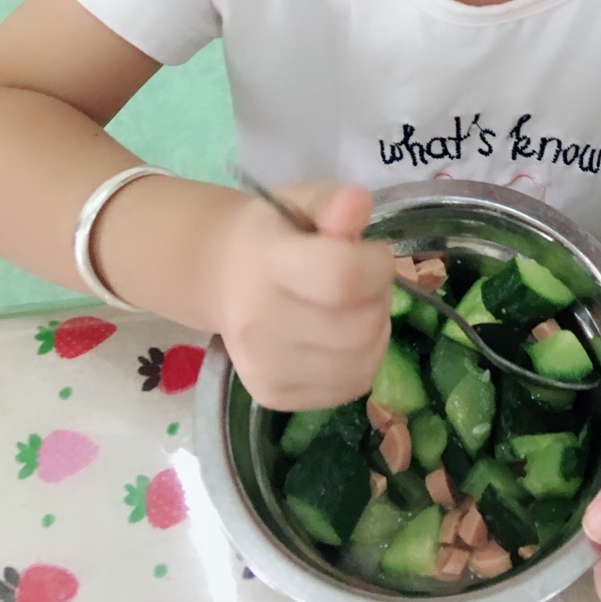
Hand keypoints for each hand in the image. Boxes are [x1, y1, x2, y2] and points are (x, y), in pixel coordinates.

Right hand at [208, 181, 394, 411]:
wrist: (223, 277)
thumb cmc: (275, 233)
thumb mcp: (302, 203)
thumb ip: (333, 204)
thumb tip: (358, 204)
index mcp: (266, 264)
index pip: (342, 277)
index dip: (376, 265)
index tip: (372, 253)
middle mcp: (258, 323)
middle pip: (359, 326)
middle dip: (378, 299)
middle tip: (361, 282)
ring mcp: (264, 367)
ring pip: (363, 362)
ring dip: (374, 332)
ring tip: (350, 308)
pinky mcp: (274, 397)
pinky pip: (350, 387)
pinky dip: (360, 361)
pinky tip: (340, 338)